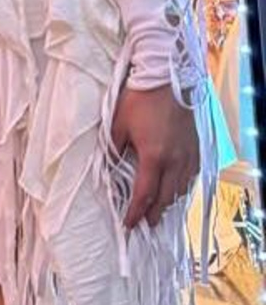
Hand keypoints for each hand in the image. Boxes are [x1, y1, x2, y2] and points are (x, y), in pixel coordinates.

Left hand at [110, 84, 200, 230]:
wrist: (167, 79)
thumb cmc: (138, 100)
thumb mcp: (117, 126)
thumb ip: (113, 151)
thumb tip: (108, 169)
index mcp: (154, 157)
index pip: (144, 195)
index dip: (136, 212)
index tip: (128, 224)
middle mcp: (176, 161)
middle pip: (166, 197)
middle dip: (154, 213)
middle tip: (144, 224)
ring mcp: (189, 155)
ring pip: (181, 189)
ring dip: (168, 202)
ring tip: (157, 211)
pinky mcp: (197, 148)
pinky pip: (191, 176)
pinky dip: (181, 187)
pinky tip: (174, 189)